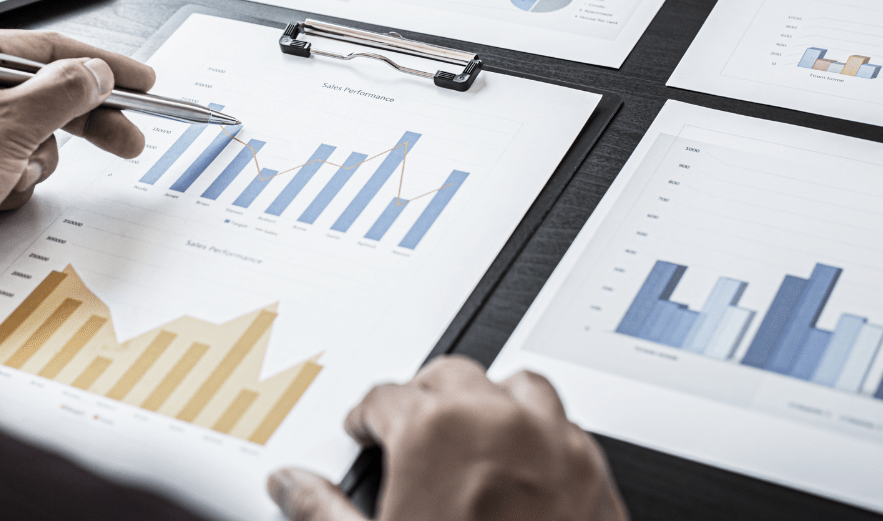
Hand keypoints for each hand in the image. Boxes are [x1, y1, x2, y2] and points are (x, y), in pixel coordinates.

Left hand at [0, 28, 153, 296]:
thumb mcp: (10, 123)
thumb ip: (64, 92)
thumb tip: (96, 73)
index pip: (47, 48)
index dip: (100, 65)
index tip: (139, 81)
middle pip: (46, 94)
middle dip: (83, 121)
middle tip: (128, 135)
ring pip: (36, 137)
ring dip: (34, 161)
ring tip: (9, 174)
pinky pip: (17, 167)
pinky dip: (15, 183)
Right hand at [268, 357, 627, 520]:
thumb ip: (322, 510)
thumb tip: (289, 485)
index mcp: (433, 432)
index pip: (384, 397)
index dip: (366, 418)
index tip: (364, 430)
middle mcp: (495, 420)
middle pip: (449, 375)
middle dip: (424, 396)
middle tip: (409, 428)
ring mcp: (550, 440)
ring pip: (516, 387)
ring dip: (491, 402)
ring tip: (473, 431)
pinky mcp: (593, 470)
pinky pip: (565, 425)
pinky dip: (541, 434)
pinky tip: (526, 462)